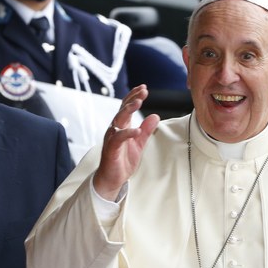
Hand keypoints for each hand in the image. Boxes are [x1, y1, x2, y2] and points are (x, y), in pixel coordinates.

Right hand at [93, 85, 159, 200]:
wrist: (112, 178)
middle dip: (132, 99)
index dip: (134, 97)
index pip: (126, 107)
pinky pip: (118, 138)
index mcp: (121, 126)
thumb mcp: (139, 143)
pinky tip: (136, 130)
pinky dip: (127, 133)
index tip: (144, 88)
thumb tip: (155, 116)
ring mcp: (112, 138)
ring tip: (138, 103)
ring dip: (128, 110)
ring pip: (118, 120)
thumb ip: (146, 130)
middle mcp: (115, 129)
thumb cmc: (123, 160)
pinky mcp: (111, 149)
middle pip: (122, 109)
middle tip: (143, 91)